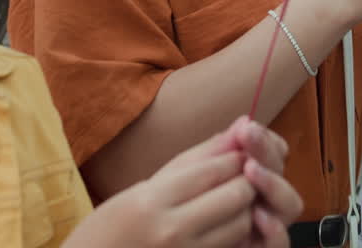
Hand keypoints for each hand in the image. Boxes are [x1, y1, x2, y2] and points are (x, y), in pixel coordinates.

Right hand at [66, 117, 299, 247]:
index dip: (236, 156)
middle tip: (246, 173)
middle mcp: (170, 230)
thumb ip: (194, 159)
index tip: (243, 149)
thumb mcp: (144, 186)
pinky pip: (231, 245)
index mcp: (151, 201)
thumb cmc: (113, 225)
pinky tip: (227, 222)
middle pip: (235, 196)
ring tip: (236, 198)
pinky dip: (237, 231)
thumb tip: (238, 126)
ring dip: (246, 207)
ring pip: (240, 224)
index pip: (212, 171)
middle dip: (248, 180)